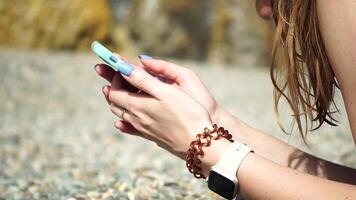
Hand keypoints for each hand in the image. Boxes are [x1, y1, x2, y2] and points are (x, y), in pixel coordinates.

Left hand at [98, 63, 212, 158]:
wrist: (198, 143)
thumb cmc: (186, 114)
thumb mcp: (165, 91)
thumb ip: (142, 79)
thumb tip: (123, 67)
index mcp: (136, 106)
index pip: (114, 91)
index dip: (115, 77)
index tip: (123, 67)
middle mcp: (135, 119)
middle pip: (115, 103)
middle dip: (115, 88)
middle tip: (121, 76)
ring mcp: (142, 129)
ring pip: (122, 114)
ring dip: (120, 101)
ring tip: (124, 92)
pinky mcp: (151, 136)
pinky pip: (130, 128)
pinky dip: (124, 121)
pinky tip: (122, 122)